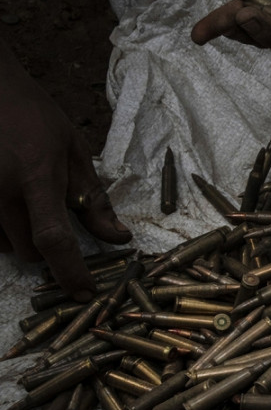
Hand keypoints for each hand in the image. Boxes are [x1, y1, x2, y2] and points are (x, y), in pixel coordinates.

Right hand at [0, 42, 131, 299]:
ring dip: (23, 239)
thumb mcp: (74, 150)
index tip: (85, 293)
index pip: (54, 239)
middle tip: (61, 226)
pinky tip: (10, 204)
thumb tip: (120, 238)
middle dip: (51, 252)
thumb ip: (94, 199)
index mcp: (36, 177)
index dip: (70, 272)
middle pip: (30, 251)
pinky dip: (2, 230)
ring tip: (30, 203)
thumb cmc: (34, 116)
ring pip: (4, 246)